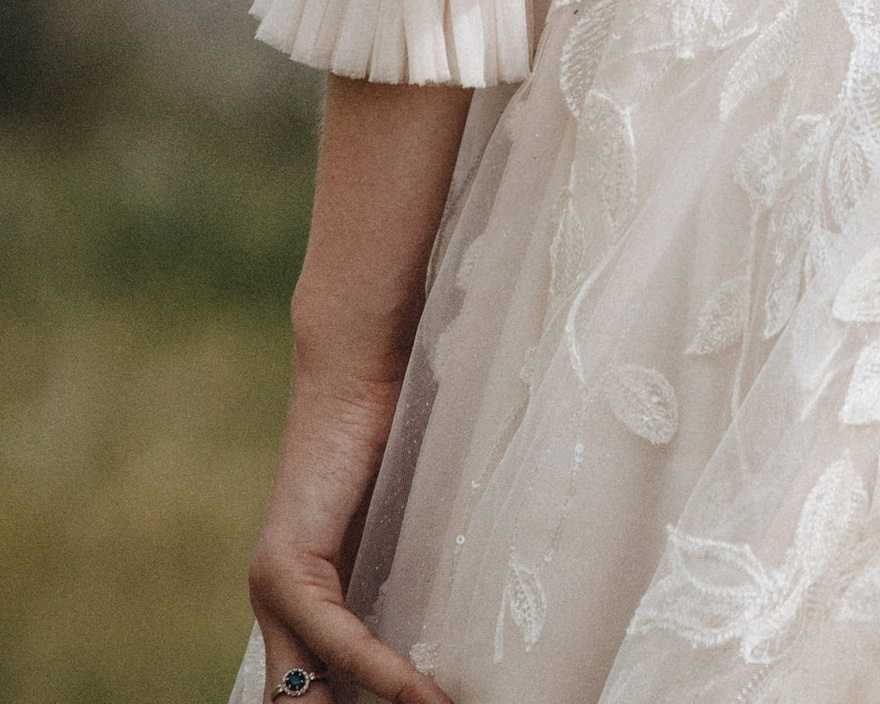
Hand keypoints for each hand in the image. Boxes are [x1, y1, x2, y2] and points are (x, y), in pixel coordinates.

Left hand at [248, 354, 451, 703]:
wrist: (358, 370)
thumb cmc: (393, 436)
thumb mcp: (396, 533)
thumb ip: (396, 588)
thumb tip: (446, 650)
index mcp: (297, 605)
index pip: (309, 695)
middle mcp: (272, 607)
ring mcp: (272, 590)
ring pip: (311, 692)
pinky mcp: (285, 568)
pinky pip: (337, 642)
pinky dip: (387, 675)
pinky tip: (425, 696)